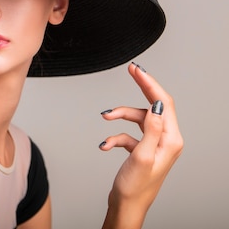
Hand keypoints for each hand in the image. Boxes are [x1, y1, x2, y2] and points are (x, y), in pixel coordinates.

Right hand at [99, 63, 183, 228]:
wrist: (127, 206)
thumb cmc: (136, 187)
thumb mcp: (143, 156)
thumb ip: (152, 129)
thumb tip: (158, 104)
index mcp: (171, 140)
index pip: (164, 103)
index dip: (150, 83)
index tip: (137, 69)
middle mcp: (166, 140)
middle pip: (153, 105)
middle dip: (141, 88)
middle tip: (131, 70)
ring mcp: (154, 144)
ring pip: (137, 118)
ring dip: (120, 117)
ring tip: (105, 117)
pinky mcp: (142, 149)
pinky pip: (128, 134)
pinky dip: (115, 136)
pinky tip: (105, 145)